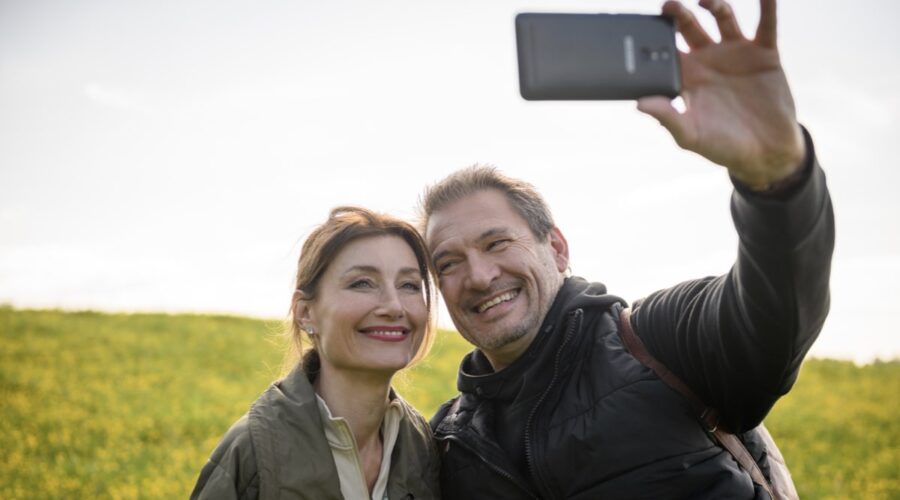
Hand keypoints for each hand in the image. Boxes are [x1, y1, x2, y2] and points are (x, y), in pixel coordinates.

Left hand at [637, 0, 804, 189]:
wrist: (766, 152)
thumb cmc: (722, 146)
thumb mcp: (690, 135)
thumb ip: (667, 117)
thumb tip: (639, 104)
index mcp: (687, 78)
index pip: (666, 51)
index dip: (655, 38)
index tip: (645, 28)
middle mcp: (708, 60)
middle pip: (689, 27)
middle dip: (678, 14)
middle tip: (668, 6)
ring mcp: (736, 54)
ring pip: (723, 19)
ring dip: (714, 4)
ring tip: (705, 1)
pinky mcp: (764, 53)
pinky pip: (766, 25)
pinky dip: (767, 6)